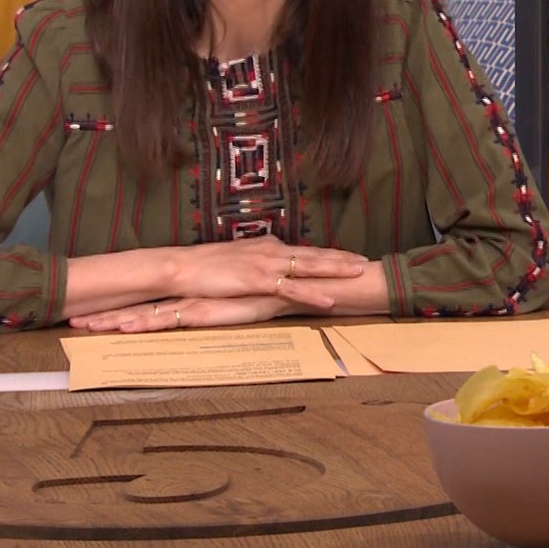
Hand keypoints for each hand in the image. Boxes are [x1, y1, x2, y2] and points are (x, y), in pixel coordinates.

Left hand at [68, 294, 312, 333]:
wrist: (296, 283)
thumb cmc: (272, 290)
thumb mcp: (243, 299)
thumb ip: (228, 300)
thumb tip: (218, 304)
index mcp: (193, 292)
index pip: (152, 299)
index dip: (122, 304)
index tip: (93, 311)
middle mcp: (187, 295)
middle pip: (140, 305)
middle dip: (106, 313)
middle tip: (74, 320)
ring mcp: (194, 302)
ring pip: (147, 314)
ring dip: (115, 320)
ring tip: (85, 327)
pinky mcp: (205, 310)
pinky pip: (169, 320)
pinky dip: (145, 324)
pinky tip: (125, 328)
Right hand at [168, 236, 368, 307]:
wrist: (182, 267)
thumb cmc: (206, 266)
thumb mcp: (238, 258)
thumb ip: (258, 257)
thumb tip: (272, 253)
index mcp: (268, 247)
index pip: (306, 250)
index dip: (330, 254)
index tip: (351, 255)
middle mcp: (272, 252)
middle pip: (314, 255)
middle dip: (342, 258)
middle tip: (366, 262)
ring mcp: (266, 265)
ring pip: (309, 267)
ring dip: (335, 270)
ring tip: (359, 273)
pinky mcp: (258, 281)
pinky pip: (291, 289)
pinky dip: (312, 295)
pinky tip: (329, 300)